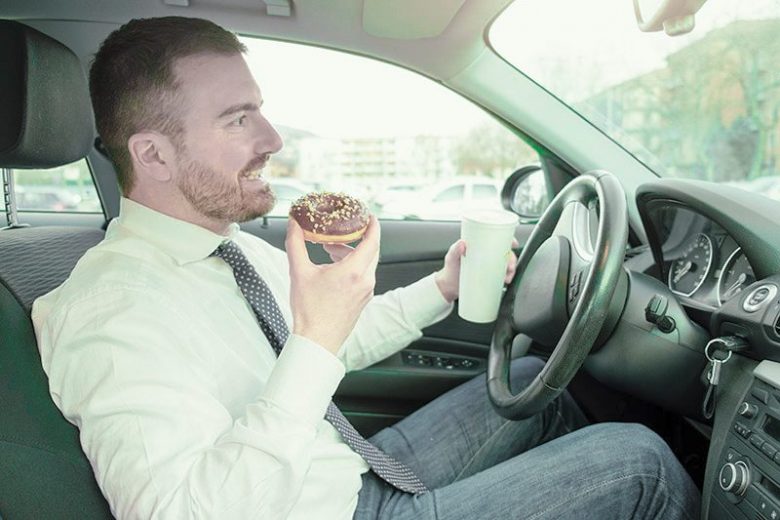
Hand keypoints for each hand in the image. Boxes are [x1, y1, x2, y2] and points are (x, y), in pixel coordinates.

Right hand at [286, 216, 379, 353]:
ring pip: (367, 263)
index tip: (369, 215)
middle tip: (345, 228)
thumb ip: (296, 244)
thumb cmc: (309, 311)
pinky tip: (335, 268)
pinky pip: (364, 275)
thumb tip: (294, 224)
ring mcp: (366, 291)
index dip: (373, 225)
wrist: (317, 340)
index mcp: (353, 271)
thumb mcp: (299, 272)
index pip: (372, 240)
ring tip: (331, 249)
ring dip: (352, 252)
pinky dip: (353, 266)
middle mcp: (365, 281)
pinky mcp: (363, 300)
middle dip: (358, 237)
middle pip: (371, 250)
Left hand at [434, 238, 518, 302]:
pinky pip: (503, 274)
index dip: (508, 239)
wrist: (448, 287)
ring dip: (510, 269)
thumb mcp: (450, 258)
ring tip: (506, 277)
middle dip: (511, 259)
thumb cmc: (449, 269)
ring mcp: (489, 265)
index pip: (496, 239)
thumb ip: (454, 250)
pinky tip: (506, 281)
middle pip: (505, 252)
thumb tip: (462, 244)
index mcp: (479, 245)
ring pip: (506, 264)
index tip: (513, 243)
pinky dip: (507, 277)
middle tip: (509, 267)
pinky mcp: (490, 276)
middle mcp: (486, 254)